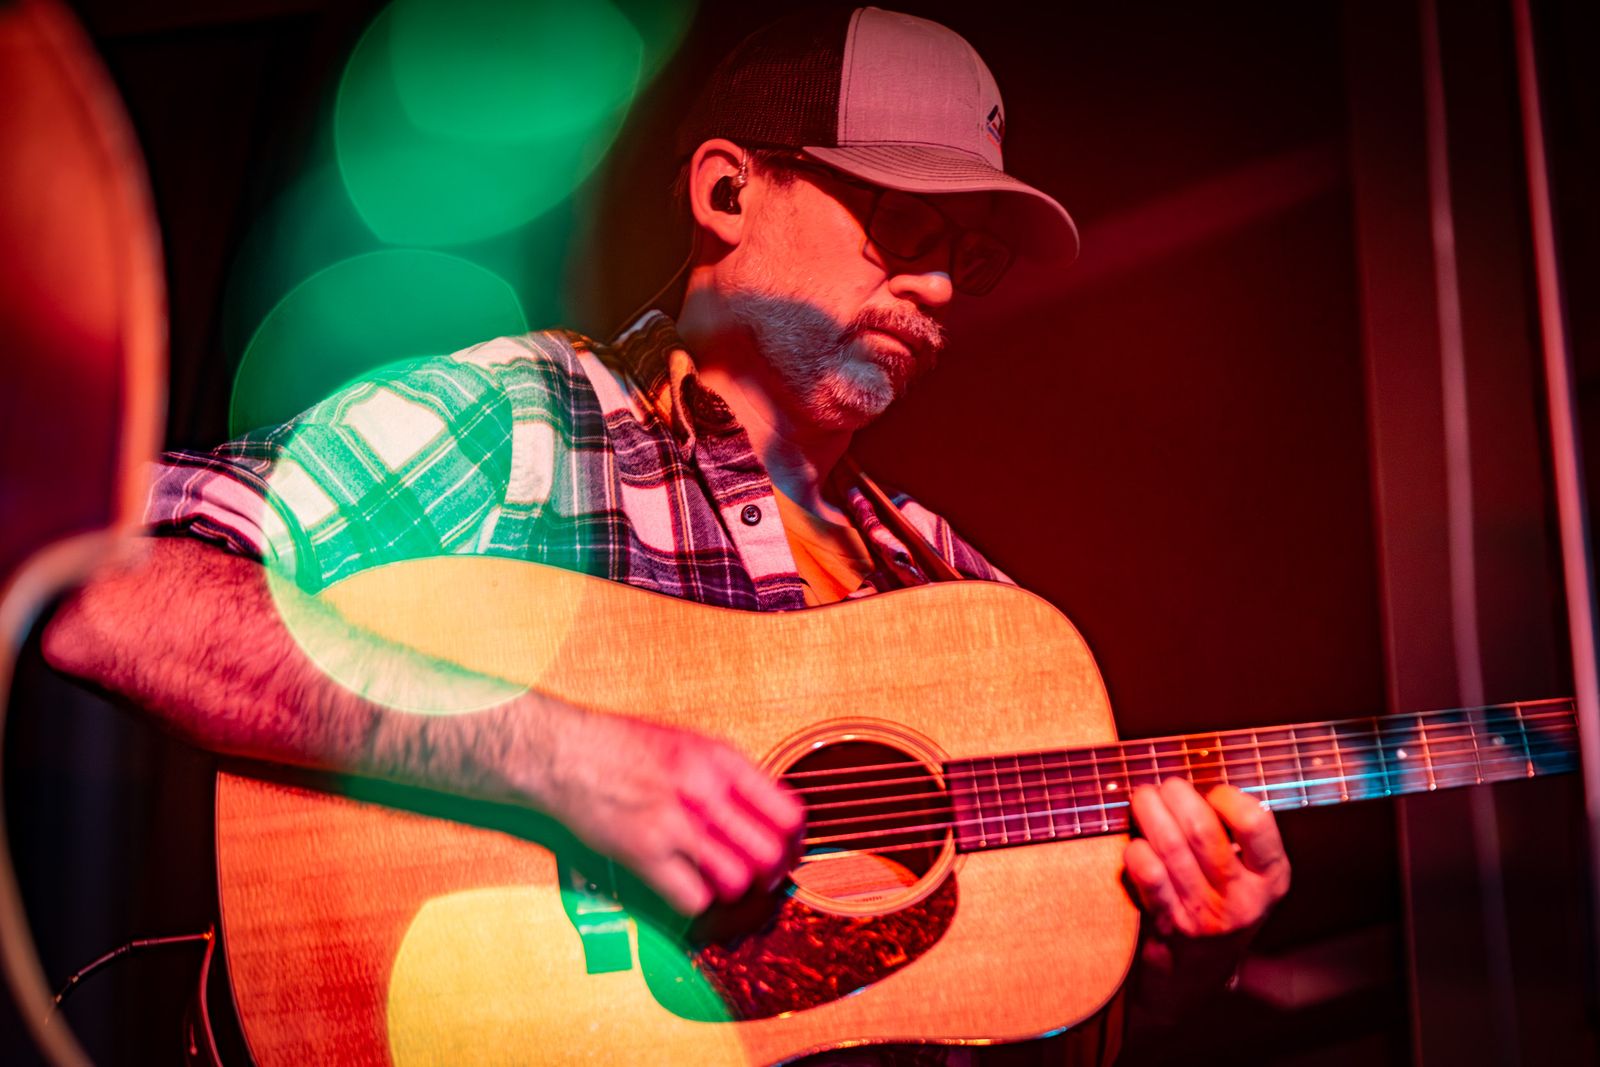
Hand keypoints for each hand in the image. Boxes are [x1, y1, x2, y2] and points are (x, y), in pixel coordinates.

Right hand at [543, 709, 805, 916]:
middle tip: (759, 875)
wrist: (564, 753)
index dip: (794, 841)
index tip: (787, 849)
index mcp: (721, 759)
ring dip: (732, 889)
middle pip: (769, 854)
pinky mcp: (645, 854)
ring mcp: (675, 825)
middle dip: (770, 873)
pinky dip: (696, 900)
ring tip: (719, 880)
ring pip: (737, 882)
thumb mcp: (689, 742)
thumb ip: (729, 775)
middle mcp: (705, 790)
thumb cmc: (622, 747)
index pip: (788, 814)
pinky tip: (686, 885)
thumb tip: (767, 813)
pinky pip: (693, 898)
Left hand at [1124, 778, 1289, 939]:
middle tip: (1164, 786)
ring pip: (1170, 847)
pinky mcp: (1170, 924)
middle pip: (1201, 829)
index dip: (1227, 796)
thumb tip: (1199, 781)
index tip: (1212, 793)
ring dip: (1149, 812)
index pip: (1255, 823)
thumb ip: (1238, 834)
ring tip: (1143, 798)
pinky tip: (1135, 841)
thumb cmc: (1223, 902)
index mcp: (1272, 877)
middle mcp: (1243, 898)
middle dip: (1175, 795)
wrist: (1198, 972)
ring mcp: (1206, 914)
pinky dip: (1137, 851)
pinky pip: (1148, 875)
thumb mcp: (1251, 874)